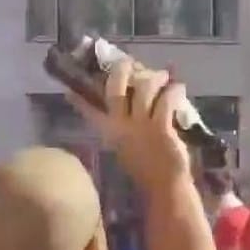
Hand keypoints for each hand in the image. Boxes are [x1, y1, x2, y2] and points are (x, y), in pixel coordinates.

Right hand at [66, 58, 190, 190]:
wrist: (164, 187)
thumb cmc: (148, 171)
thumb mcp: (127, 150)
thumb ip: (125, 132)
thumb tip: (131, 112)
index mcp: (111, 134)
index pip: (90, 112)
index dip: (80, 100)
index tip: (69, 90)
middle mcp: (122, 127)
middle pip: (116, 90)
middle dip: (121, 72)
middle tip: (127, 62)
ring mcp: (141, 126)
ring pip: (144, 90)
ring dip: (154, 78)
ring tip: (163, 75)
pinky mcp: (161, 128)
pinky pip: (166, 101)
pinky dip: (174, 91)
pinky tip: (180, 87)